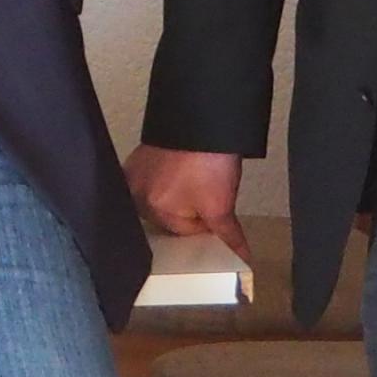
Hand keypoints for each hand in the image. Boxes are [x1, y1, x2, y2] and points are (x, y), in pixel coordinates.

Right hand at [126, 144, 252, 261]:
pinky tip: (184, 169)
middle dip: (190, 209)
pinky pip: (153, 181)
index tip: (216, 207)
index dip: (207, 223)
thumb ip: (228, 236)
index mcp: (153, 211)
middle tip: (206, 188)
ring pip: (162, 199)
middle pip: (170, 218)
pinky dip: (168, 179)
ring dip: (179, 194)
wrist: (203, 119)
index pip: (185, 234)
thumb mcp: (221, 205)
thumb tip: (241, 258)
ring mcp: (135, 175)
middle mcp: (137, 195)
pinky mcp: (137, 160)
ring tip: (196, 176)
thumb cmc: (207, 158)